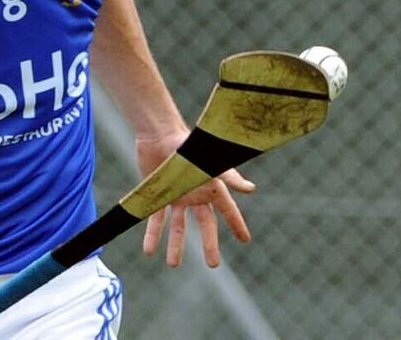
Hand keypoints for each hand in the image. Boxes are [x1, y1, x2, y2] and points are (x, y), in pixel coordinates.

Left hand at [137, 131, 254, 266]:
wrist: (159, 136)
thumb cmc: (187, 146)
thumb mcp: (209, 164)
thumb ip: (229, 178)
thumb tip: (251, 189)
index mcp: (211, 188)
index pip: (228, 211)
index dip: (236, 224)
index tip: (245, 239)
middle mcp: (195, 195)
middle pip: (205, 225)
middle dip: (209, 244)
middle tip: (213, 265)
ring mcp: (176, 196)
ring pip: (178, 227)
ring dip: (176, 246)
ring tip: (173, 265)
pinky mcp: (157, 195)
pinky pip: (155, 218)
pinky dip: (152, 234)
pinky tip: (149, 250)